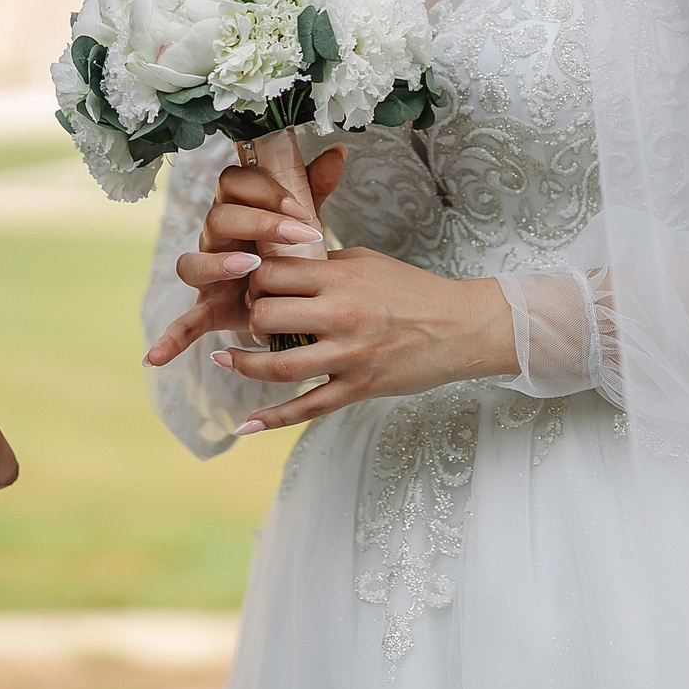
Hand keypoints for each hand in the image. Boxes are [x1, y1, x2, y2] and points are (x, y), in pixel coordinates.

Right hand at [143, 148, 346, 368]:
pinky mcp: (209, 308)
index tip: (300, 206)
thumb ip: (313, 186)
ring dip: (217, 265)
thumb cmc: (288, 248)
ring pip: (193, 263)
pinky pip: (186, 323)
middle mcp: (216, 238)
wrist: (286, 291)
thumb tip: (338, 151)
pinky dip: (170, 340)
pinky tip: (157, 357)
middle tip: (296, 234)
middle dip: (257, 223)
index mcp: (237, 208)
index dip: (265, 191)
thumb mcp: (302, 217)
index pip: (234, 184)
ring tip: (248, 268)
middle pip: (218, 218)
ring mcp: (209, 274)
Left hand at [208, 249, 519, 434]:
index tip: (253, 288)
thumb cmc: (413, 290)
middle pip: (266, 316)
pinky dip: (273, 419)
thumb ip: (324, 266)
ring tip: (225, 360)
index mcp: (340, 278)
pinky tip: (245, 425)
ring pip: (278, 367)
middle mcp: (340, 315)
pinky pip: (308, 408)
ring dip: (244, 366)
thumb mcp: (367, 262)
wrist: (463, 325)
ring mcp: (349, 355)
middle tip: (253, 322)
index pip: (272, 274)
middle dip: (250, 319)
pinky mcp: (359, 387)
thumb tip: (282, 267)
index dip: (254, 281)